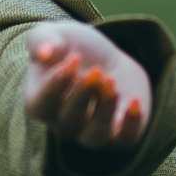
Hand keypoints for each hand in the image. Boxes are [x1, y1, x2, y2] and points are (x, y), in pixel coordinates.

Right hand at [24, 20, 151, 151]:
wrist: (106, 58)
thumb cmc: (72, 48)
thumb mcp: (55, 34)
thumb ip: (43, 39)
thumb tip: (44, 53)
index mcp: (41, 102)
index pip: (41, 105)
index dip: (54, 86)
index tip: (72, 61)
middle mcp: (64, 124)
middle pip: (68, 121)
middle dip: (82, 96)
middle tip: (96, 71)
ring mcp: (91, 132)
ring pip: (94, 135)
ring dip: (104, 110)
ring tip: (112, 81)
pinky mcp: (120, 134)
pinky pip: (124, 140)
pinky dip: (131, 124)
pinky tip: (135, 100)